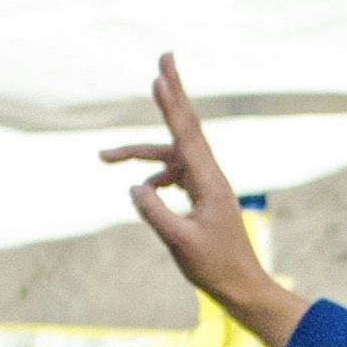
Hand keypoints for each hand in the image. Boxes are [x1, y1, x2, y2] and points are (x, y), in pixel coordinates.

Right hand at [105, 53, 312, 346]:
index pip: (185, 135)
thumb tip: (134, 187)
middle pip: (185, 127)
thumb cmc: (215, 268)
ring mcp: (208, 185)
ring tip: (103, 156)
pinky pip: (175, 176)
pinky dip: (155, 179)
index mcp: (208, 183)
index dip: (171, 104)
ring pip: (170, 156)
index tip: (161, 76)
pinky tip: (140, 190)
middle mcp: (210, 177)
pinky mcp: (203, 197)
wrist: (244, 288)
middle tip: (165, 58)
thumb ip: (154, 212)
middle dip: (172, 94)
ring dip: (139, 155)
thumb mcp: (179, 242)